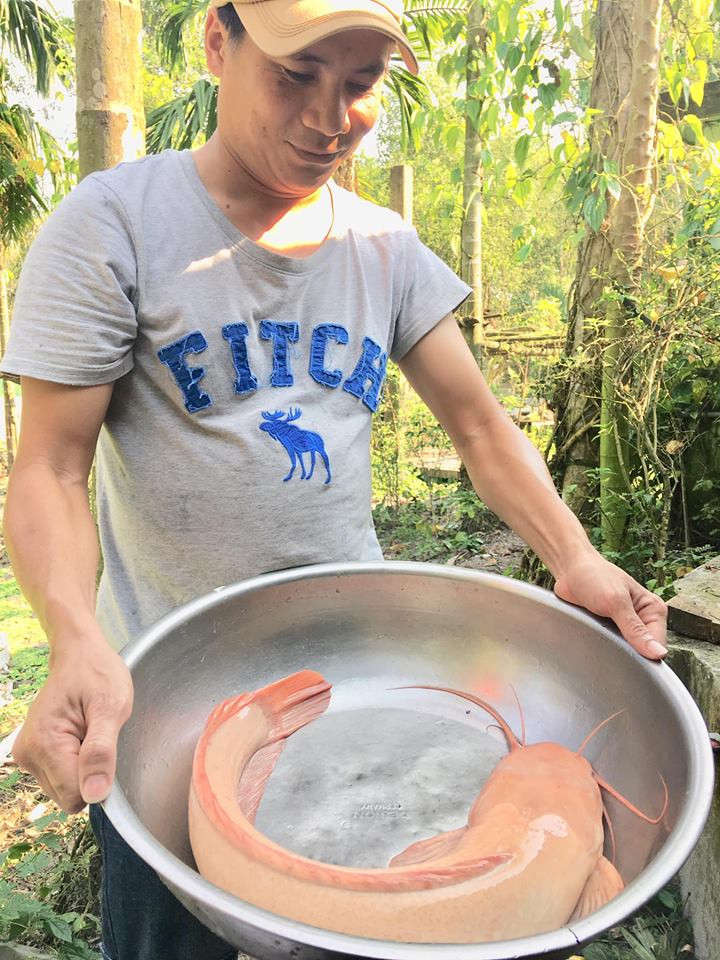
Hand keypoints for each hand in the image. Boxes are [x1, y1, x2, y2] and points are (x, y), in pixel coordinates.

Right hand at [13, 633, 132, 812]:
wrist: (79, 653)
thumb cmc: (97, 674)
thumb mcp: (111, 707)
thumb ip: (101, 752)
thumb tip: (94, 795)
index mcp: (44, 744)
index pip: (75, 796)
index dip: (98, 780)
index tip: (106, 749)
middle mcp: (27, 754)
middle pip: (68, 796)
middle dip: (89, 772)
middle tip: (97, 735)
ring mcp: (27, 755)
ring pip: (64, 788)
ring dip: (82, 767)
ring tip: (89, 731)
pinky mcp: (32, 753)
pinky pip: (59, 776)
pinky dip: (74, 762)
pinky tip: (80, 735)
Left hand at [553, 551, 667, 659]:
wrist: (570, 570)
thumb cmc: (593, 576)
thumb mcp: (616, 602)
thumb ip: (635, 629)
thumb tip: (658, 653)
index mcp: (653, 609)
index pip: (658, 645)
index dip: (645, 655)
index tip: (627, 654)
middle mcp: (643, 619)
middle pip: (642, 651)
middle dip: (626, 651)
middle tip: (608, 639)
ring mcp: (626, 626)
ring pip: (625, 651)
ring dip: (612, 649)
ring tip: (599, 634)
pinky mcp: (610, 630)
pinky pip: (610, 647)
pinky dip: (601, 646)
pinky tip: (593, 638)